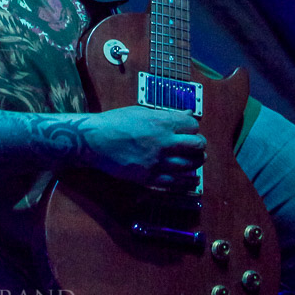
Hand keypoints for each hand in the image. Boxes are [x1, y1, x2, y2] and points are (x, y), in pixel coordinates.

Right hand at [80, 106, 205, 188]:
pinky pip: (175, 182)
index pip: (191, 125)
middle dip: (199, 144)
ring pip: (189, 165)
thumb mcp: (141, 112)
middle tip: (197, 145)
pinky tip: (191, 179)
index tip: (190, 129)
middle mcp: (163, 142)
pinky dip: (187, 181)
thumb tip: (187, 115)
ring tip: (196, 160)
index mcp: (160, 122)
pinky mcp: (149, 177)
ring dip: (196, 162)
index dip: (193, 126)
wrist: (95, 140)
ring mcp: (157, 161)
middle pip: (195, 145)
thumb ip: (166, 115)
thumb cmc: (116, 121)